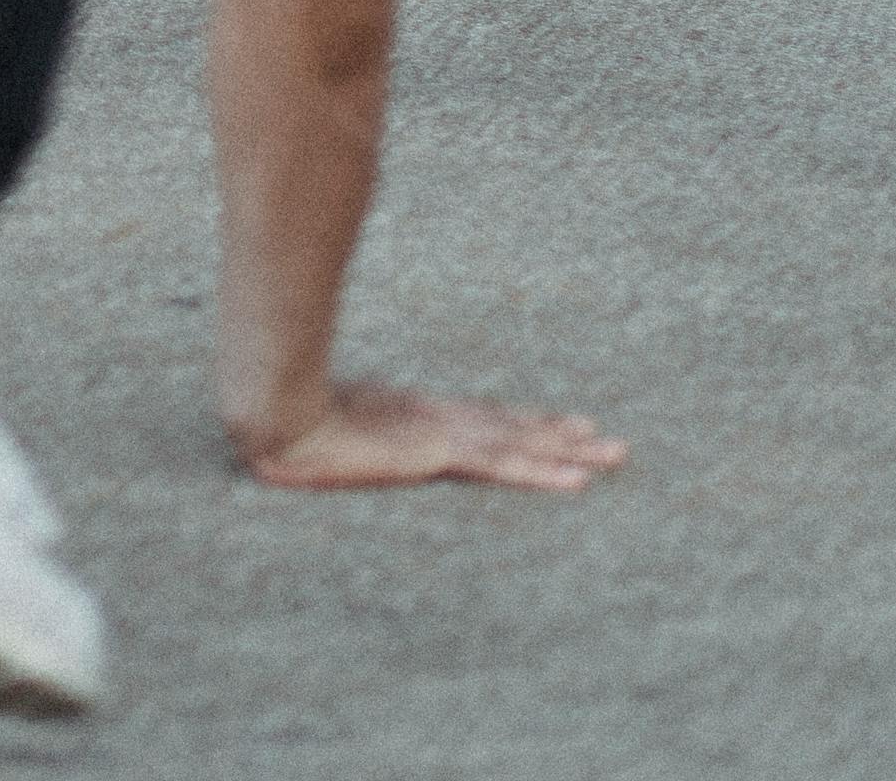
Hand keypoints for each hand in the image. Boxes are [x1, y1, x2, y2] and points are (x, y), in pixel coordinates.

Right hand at [234, 379, 628, 494]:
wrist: (280, 415)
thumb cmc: (289, 418)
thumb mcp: (326, 422)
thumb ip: (343, 425)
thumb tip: (332, 428)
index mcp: (415, 413)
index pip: (485, 420)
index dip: (527, 423)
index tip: (564, 423)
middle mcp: (439, 418)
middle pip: (515, 427)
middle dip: (564, 436)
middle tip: (611, 441)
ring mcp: (442, 433)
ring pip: (521, 444)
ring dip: (571, 452)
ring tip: (615, 455)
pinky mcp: (439, 451)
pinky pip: (503, 467)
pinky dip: (542, 473)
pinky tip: (577, 481)